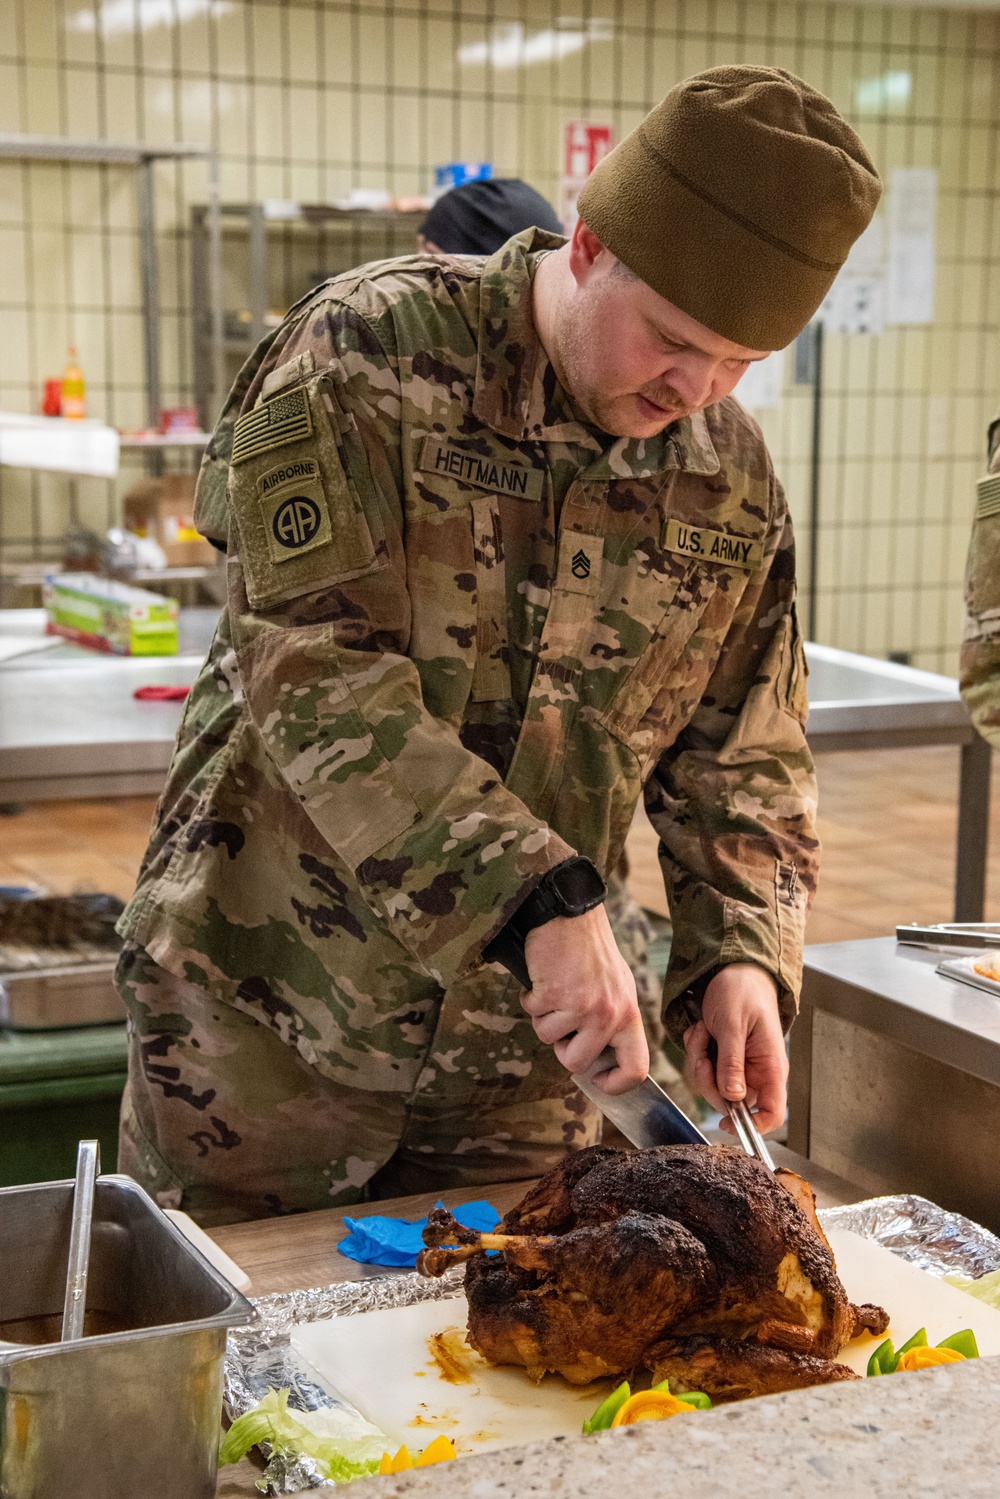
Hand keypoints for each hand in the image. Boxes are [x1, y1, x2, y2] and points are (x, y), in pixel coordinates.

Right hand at [519, 905, 648, 1093]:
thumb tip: (595, 1061)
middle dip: (561, 1047)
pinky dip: (531, 998)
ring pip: (548, 1038)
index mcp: (629, 1014)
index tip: (598, 1079)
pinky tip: (543, 977)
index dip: (616, 1084)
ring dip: (544, 1016)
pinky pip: (532, 1013)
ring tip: (554, 989)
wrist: (570, 913)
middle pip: (577, 1063)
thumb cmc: (590, 950)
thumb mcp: (616, 987)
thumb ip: (612, 1023)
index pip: (636, 1068)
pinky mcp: (554, 995)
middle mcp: (609, 1014)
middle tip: (561, 1021)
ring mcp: (582, 1006)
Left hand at [683, 964, 786, 1134]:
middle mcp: (758, 1072)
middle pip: (732, 1103)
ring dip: (700, 1059)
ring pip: (713, 1086)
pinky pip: (705, 1069)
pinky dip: (697, 1049)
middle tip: (704, 1048)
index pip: (773, 1113)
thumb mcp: (733, 1025)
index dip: (754, 1127)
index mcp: (770, 1067)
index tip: (727, 1122)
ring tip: (704, 1032)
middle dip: (709, 1078)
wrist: (734, 971)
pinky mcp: (724, 1059)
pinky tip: (702, 1030)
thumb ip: (732, 1062)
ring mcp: (740, 1067)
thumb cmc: (742, 992)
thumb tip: (733, 1098)